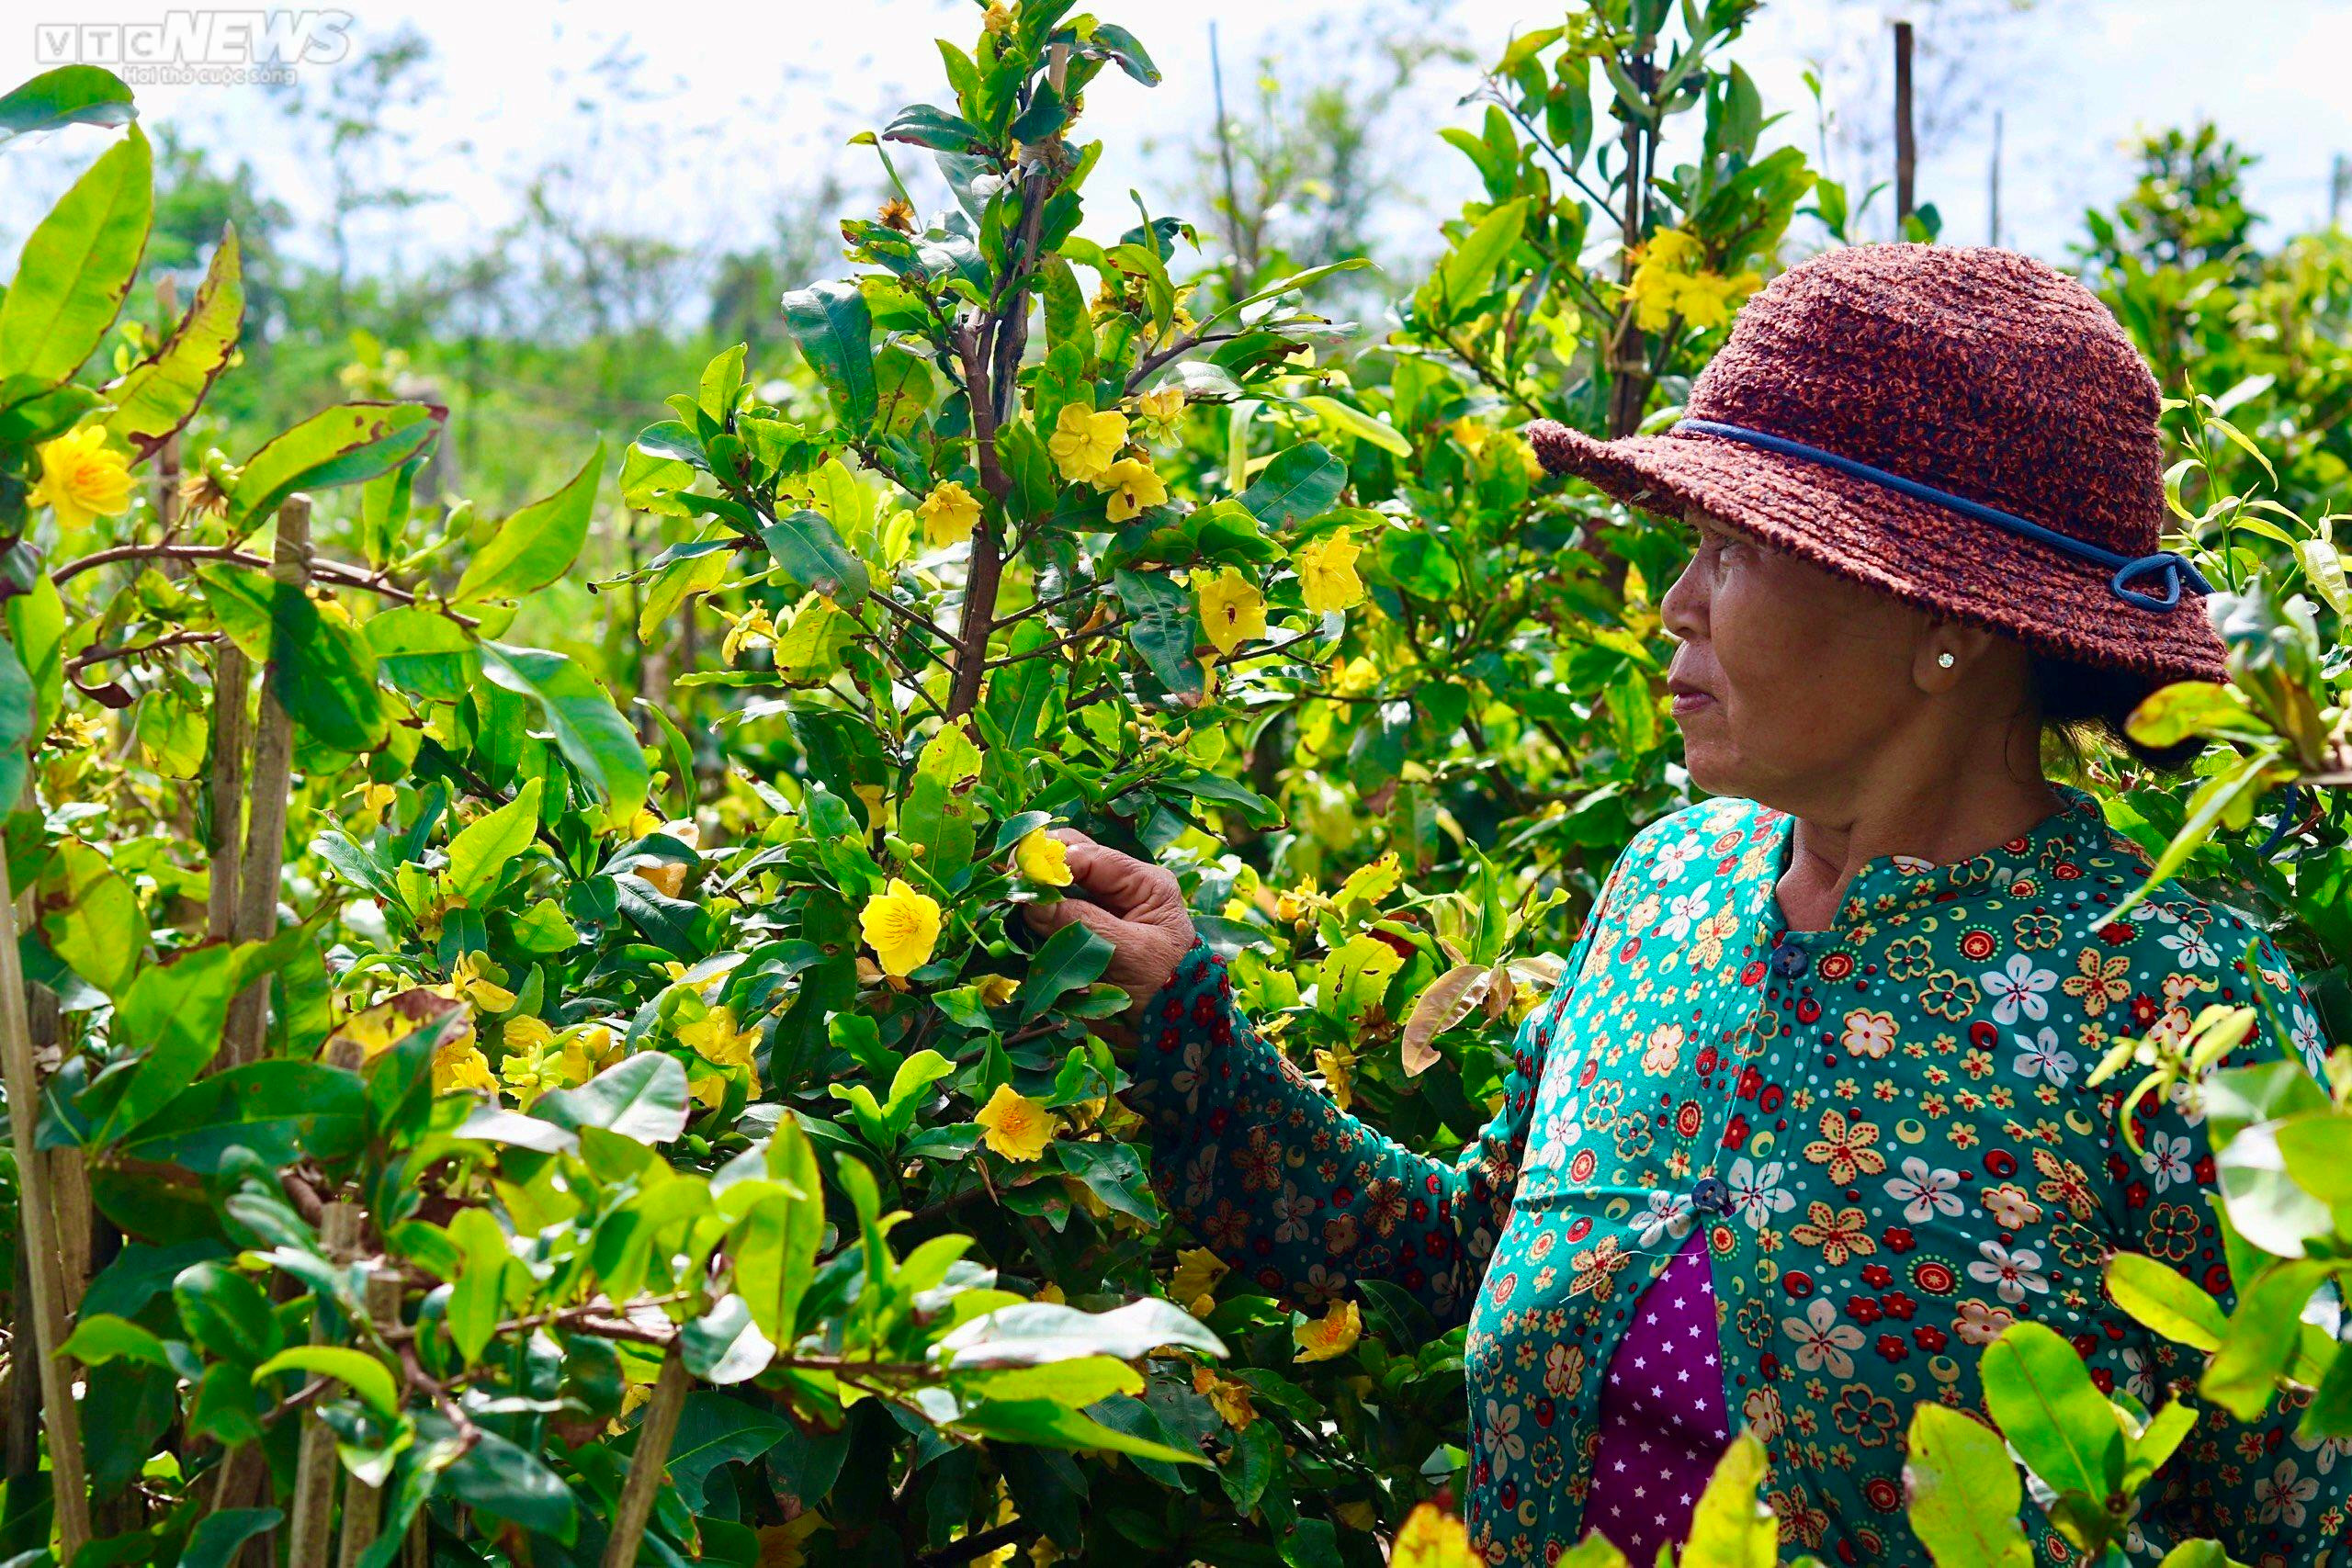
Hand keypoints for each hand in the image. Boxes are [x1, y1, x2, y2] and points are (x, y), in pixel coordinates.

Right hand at [1019, 829, 1196, 1017]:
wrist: (1176, 1032)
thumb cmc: (1167, 988)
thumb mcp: (1130, 953)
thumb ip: (1083, 924)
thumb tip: (1032, 901)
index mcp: (1143, 883)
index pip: (1090, 855)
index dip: (1052, 860)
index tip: (1021, 876)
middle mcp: (1119, 889)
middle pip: (1069, 862)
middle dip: (1038, 872)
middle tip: (1011, 888)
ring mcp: (1099, 911)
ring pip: (1054, 889)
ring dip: (1033, 898)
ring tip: (1012, 910)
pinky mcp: (1082, 935)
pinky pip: (1051, 920)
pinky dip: (1033, 924)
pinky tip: (1020, 930)